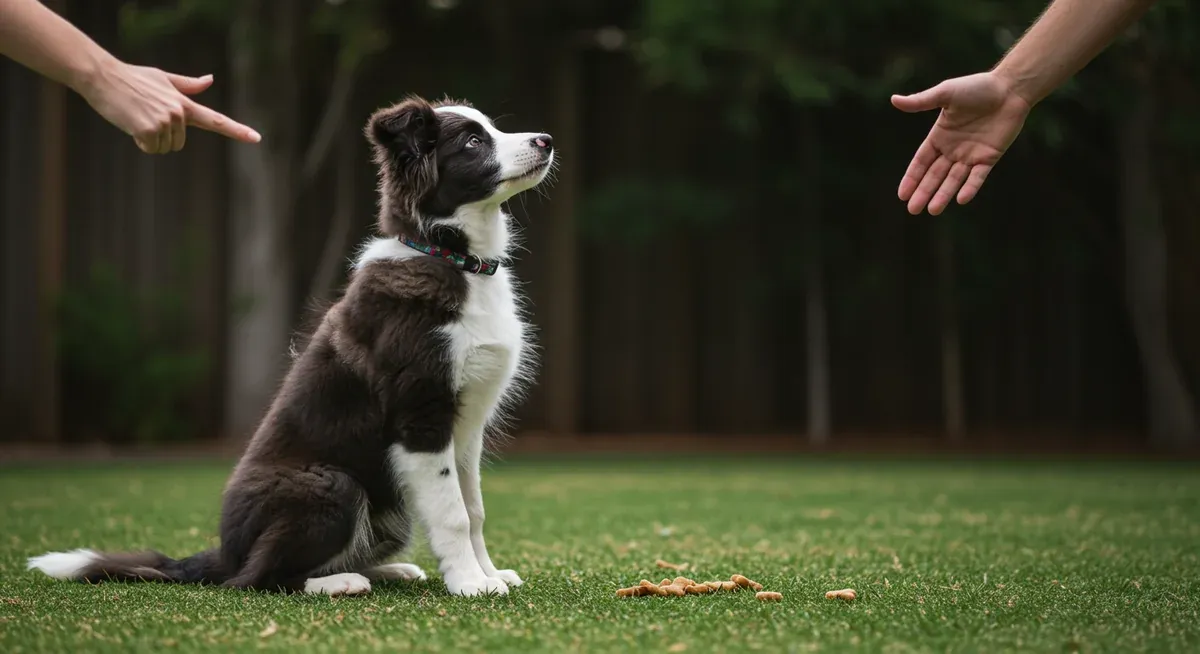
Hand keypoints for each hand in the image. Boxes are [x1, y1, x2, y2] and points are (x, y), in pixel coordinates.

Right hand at [75, 60, 260, 153]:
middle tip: (145, 115)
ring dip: (149, 139)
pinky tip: (130, 123)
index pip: (216, 120)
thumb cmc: (132, 77)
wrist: (103, 76)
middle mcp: (179, 113)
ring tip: (137, 117)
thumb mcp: (163, 78)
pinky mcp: (149, 130)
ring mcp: (165, 121)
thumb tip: (210, 79)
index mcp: (185, 103)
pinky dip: (139, 142)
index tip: (257, 139)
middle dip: (162, 137)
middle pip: (179, 144)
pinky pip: (150, 149)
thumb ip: (187, 85)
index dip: (237, 131)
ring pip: (164, 148)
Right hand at [891, 72, 1031, 214]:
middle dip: (924, 192)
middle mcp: (953, 149)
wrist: (1010, 88)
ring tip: (933, 211)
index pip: (921, 162)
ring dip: (943, 195)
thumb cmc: (977, 87)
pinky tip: (960, 199)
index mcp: (940, 136)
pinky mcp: (989, 157)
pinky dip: (970, 187)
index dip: (912, 177)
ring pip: (954, 180)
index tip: (902, 195)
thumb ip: (921, 101)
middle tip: (913, 210)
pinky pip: (978, 176)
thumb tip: (894, 100)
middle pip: (935, 175)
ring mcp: (971, 155)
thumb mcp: (945, 93)